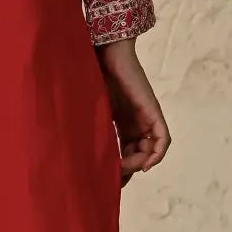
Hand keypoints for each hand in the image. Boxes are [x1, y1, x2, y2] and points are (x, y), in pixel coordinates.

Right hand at [96, 39, 169, 187]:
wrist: (102, 53)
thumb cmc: (89, 76)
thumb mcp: (88, 111)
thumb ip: (87, 128)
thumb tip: (68, 154)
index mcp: (120, 122)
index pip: (126, 151)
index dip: (120, 168)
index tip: (108, 179)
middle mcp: (135, 121)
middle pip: (139, 153)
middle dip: (129, 169)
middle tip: (116, 178)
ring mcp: (146, 116)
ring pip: (152, 149)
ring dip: (140, 163)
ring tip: (125, 167)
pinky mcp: (152, 111)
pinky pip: (163, 139)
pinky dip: (157, 153)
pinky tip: (146, 163)